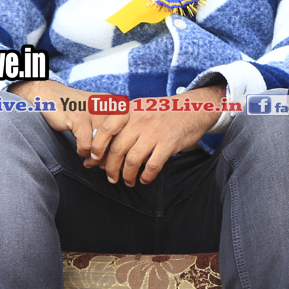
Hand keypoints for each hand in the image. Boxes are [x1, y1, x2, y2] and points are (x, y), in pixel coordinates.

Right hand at [9, 80, 113, 158]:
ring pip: (103, 145)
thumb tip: (117, 160)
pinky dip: (83, 151)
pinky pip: (87, 144)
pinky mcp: (79, 118)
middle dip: (110, 158)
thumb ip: (111, 134)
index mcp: (120, 106)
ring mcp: (95, 112)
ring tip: (89, 161)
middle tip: (102, 166)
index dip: (122, 151)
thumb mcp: (100, 118)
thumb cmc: (78, 110)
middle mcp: (111, 106)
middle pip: (118, 140)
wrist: (52, 95)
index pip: (129, 133)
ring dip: (95, 158)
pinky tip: (80, 151)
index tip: (114, 162)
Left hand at [98, 87, 222, 186]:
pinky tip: (144, 179)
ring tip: (127, 181)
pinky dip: (146, 176)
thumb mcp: (142, 108)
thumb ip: (124, 123)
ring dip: (126, 175)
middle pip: (117, 149)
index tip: (93, 160)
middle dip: (110, 167)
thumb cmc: (165, 111)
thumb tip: (103, 145)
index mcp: (131, 109)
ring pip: (132, 160)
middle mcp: (140, 119)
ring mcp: (155, 132)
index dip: (97, 147)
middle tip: (110, 176)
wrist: (195, 107)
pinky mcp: (169, 143)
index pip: (106, 129)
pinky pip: (152, 166)